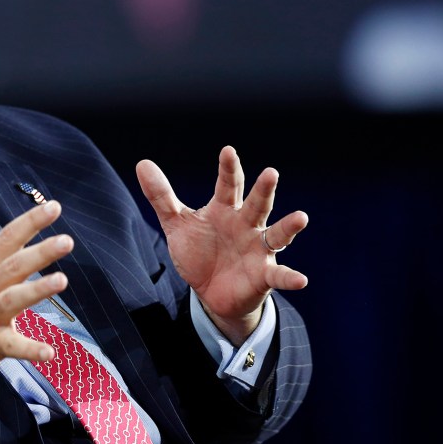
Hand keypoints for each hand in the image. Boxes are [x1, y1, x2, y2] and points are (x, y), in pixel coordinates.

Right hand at [0, 201, 72, 407]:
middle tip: (67, 241)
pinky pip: (11, 346)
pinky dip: (29, 350)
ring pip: (13, 300)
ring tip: (62, 280)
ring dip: (37, 290)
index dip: (30, 222)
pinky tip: (49, 353)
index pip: (6, 239)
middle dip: (40, 252)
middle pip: (13, 266)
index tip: (54, 207)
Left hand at [136, 146, 307, 344]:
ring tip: (301, 217)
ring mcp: (258, 249)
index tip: (227, 151)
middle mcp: (247, 225)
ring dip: (289, 227)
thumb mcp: (177, 224)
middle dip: (264, 189)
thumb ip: (161, 196)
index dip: (228, 169)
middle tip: (271, 173)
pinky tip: (301, 280)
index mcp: (226, 209)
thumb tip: (142, 164)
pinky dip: (290, 278)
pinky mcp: (264, 275)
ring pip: (276, 234)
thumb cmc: (199, 252)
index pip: (228, 185)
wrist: (211, 292)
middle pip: (258, 204)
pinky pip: (279, 275)